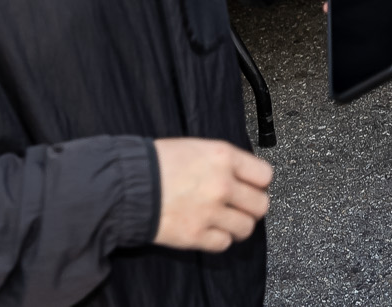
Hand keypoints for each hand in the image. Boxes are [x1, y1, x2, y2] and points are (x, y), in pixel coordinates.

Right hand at [152, 138, 273, 251]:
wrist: (126, 185)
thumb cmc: (155, 163)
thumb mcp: (195, 147)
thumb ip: (222, 161)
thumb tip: (241, 174)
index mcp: (223, 157)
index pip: (265, 175)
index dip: (258, 182)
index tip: (251, 186)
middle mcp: (222, 184)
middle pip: (261, 204)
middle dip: (252, 206)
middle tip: (240, 205)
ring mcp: (210, 212)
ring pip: (246, 227)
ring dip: (237, 225)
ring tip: (224, 219)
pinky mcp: (196, 235)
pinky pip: (224, 243)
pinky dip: (219, 239)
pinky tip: (209, 229)